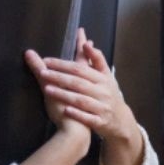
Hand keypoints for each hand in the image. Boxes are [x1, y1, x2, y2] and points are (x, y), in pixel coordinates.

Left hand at [33, 28, 138, 144]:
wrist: (120, 119)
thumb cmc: (109, 94)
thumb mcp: (106, 75)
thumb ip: (97, 60)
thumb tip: (87, 43)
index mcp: (103, 78)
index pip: (81, 68)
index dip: (64, 64)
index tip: (47, 60)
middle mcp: (103, 91)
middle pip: (79, 82)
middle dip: (60, 77)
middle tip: (43, 72)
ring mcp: (102, 106)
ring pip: (81, 99)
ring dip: (64, 94)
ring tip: (48, 89)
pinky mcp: (100, 121)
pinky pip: (87, 117)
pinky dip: (77, 113)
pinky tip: (65, 110)